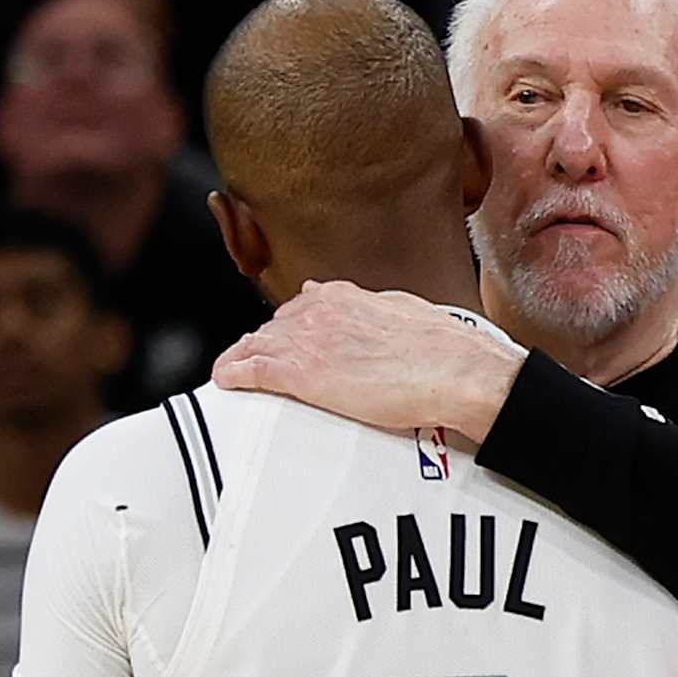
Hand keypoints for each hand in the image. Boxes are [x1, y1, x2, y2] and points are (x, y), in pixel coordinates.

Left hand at [212, 280, 523, 443]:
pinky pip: (250, 369)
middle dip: (265, 345)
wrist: (452, 370)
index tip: (282, 340)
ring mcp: (306, 340)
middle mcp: (318, 311)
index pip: (298, 307)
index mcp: (342, 296)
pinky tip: (225, 381)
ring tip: (235, 374)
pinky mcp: (300, 372)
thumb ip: (368, 308)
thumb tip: (353, 303)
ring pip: (257, 345)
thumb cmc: (440, 349)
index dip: (287, 329)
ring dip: (246, 359)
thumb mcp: (401, 311)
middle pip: (273, 327)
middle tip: (258, 365)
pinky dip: (233, 374)